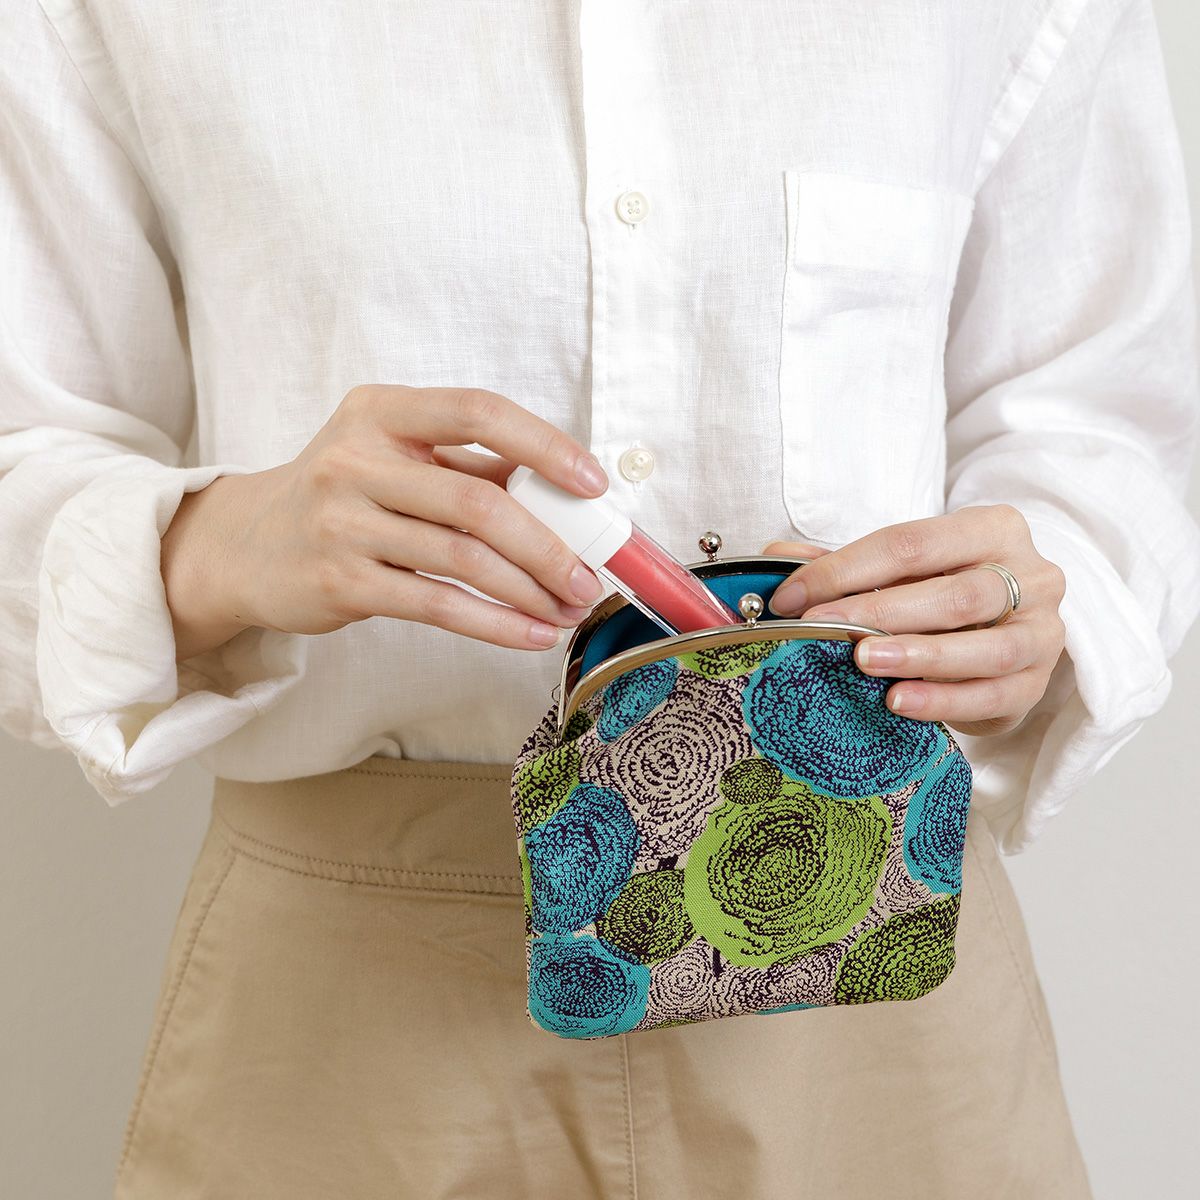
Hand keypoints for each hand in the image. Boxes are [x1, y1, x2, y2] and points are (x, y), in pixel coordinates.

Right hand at [161, 385, 610, 659]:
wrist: (247, 547)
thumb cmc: (342, 498)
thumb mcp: (392, 458)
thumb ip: (467, 467)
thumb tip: (563, 496)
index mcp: (382, 412)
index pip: (478, 411)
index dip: (545, 445)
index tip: (592, 485)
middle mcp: (356, 458)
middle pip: (479, 500)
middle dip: (549, 545)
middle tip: (587, 577)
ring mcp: (342, 521)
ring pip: (463, 557)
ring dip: (529, 590)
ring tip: (567, 609)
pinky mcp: (339, 581)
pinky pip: (437, 604)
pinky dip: (494, 623)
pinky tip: (530, 634)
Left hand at [761, 504, 1067, 736]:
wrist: (1010, 634)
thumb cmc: (946, 593)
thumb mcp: (902, 570)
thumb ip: (845, 563)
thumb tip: (774, 555)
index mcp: (993, 529)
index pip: (912, 542)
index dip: (846, 568)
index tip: (791, 597)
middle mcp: (1031, 575)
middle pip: (955, 593)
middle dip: (880, 612)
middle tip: (823, 627)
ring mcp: (1043, 632)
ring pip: (987, 646)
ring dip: (919, 655)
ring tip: (865, 663)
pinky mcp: (1039, 684)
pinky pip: (994, 695)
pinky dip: (943, 700)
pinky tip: (899, 702)